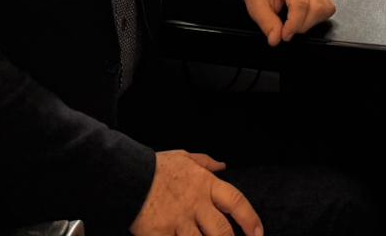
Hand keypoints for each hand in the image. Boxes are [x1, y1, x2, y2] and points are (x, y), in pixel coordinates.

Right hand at [130, 150, 260, 235]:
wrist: (127, 175)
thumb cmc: (156, 167)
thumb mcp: (183, 157)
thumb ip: (205, 162)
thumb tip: (223, 165)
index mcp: (205, 184)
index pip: (236, 202)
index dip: (250, 219)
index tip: (258, 233)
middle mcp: (196, 204)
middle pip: (222, 231)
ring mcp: (178, 221)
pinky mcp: (160, 234)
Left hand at [243, 0, 335, 46]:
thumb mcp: (256, 7)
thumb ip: (267, 24)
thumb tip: (276, 39)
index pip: (300, 3)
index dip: (294, 24)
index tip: (285, 35)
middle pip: (317, 7)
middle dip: (303, 25)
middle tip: (288, 30)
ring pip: (327, 7)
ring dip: (313, 22)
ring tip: (298, 24)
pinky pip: (329, 7)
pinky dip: (319, 18)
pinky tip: (306, 19)